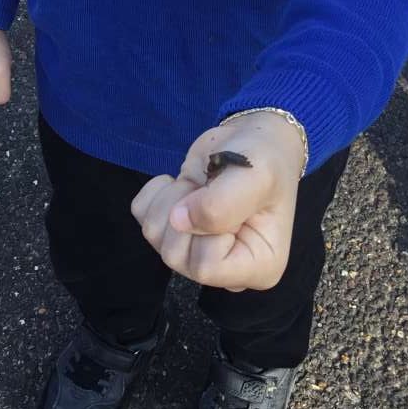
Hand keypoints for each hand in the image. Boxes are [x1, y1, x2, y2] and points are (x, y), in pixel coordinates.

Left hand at [130, 114, 305, 292]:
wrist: (252, 138)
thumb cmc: (265, 158)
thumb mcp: (257, 175)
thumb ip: (221, 204)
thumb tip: (176, 221)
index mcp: (258, 267)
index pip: (207, 267)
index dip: (206, 227)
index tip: (227, 198)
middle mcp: (226, 270)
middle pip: (174, 256)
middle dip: (184, 210)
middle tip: (211, 186)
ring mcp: (195, 253)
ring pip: (154, 237)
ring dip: (170, 198)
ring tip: (201, 185)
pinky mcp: (172, 230)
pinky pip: (142, 216)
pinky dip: (155, 192)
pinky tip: (185, 184)